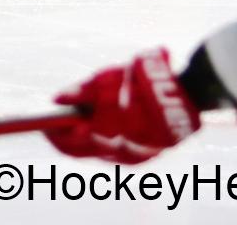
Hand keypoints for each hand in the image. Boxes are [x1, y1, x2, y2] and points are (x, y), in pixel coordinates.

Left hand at [46, 48, 199, 164]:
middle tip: (53, 124)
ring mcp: (134, 157)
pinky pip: (114, 153)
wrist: (193, 93)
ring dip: (82, 140)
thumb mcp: (112, 79)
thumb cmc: (147, 81)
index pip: (70, 143)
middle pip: (81, 151)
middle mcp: (121, 153)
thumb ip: (83, 91)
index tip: (43, 124)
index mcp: (109, 134)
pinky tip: (94, 129)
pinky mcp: (145, 156)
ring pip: (97, 152)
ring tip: (71, 124)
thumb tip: (56, 100)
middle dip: (65, 137)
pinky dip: (101, 142)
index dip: (54, 135)